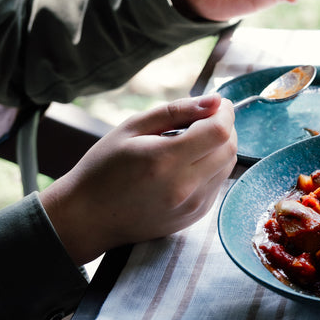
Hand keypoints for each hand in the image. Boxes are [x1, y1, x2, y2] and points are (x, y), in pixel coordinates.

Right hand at [40, 94, 237, 264]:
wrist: (89, 218)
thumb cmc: (103, 169)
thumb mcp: (131, 128)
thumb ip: (177, 111)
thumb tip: (216, 101)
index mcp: (164, 160)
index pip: (219, 131)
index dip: (225, 113)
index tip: (219, 104)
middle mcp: (184, 187)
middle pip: (229, 148)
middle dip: (226, 127)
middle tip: (205, 119)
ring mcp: (193, 205)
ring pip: (228, 166)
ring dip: (220, 147)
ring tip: (194, 140)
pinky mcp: (196, 215)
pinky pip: (218, 183)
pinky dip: (213, 166)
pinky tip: (188, 163)